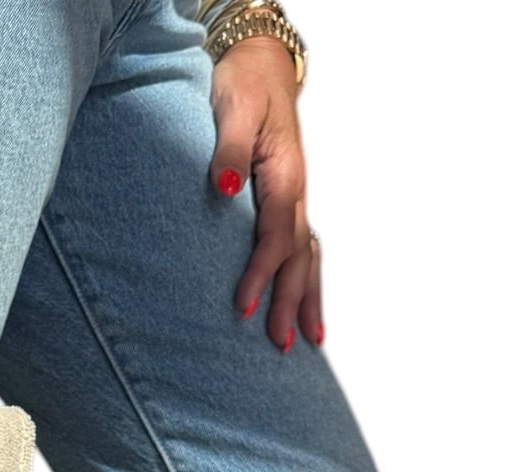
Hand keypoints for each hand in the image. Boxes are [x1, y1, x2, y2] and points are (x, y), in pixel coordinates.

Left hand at [208, 35, 321, 351]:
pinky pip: (301, 247)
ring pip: (308, 256)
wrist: (260, 65)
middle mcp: (295, 192)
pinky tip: (302, 304)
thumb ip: (225, 150)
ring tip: (307, 340)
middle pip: (298, 257)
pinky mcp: (286, 201)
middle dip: (291, 302)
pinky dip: (304, 278)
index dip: (260, 275)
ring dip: (307, 298)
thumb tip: (224, 186)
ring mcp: (294, 198)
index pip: (274, 237)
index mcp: (283, 177)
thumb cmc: (242, 86)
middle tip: (280, 345)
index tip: (242, 308)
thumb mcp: (232, 111)